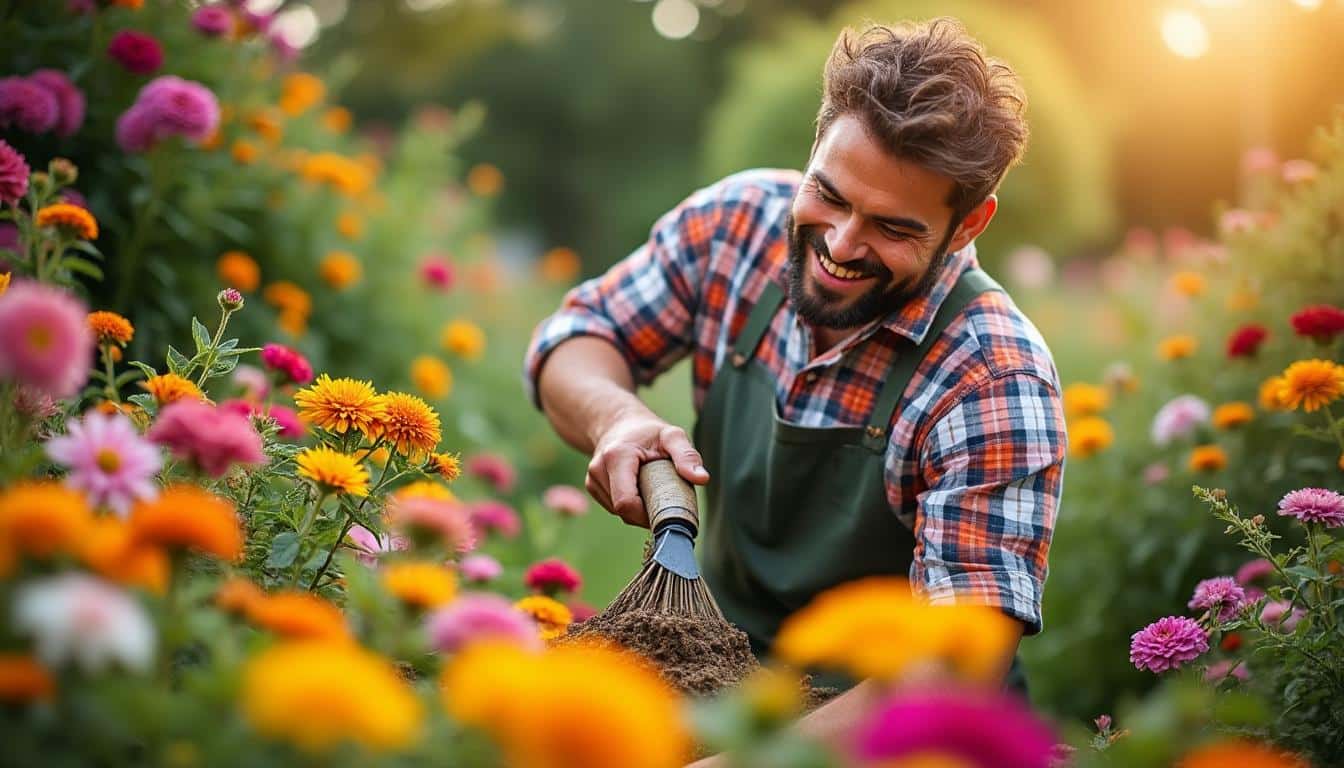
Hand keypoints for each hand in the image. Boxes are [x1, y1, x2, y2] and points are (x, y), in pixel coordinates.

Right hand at [586, 412, 708, 526]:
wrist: (619, 422)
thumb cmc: (648, 431)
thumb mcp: (672, 436)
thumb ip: (686, 455)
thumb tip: (702, 478)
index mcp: (616, 456)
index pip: (626, 503)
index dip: (646, 514)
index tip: (666, 507)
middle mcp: (598, 469)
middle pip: (623, 510)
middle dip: (645, 512)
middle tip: (663, 497)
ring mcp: (592, 479)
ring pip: (618, 511)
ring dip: (637, 509)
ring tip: (650, 488)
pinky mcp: (592, 486)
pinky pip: (613, 507)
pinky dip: (629, 505)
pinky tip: (638, 489)